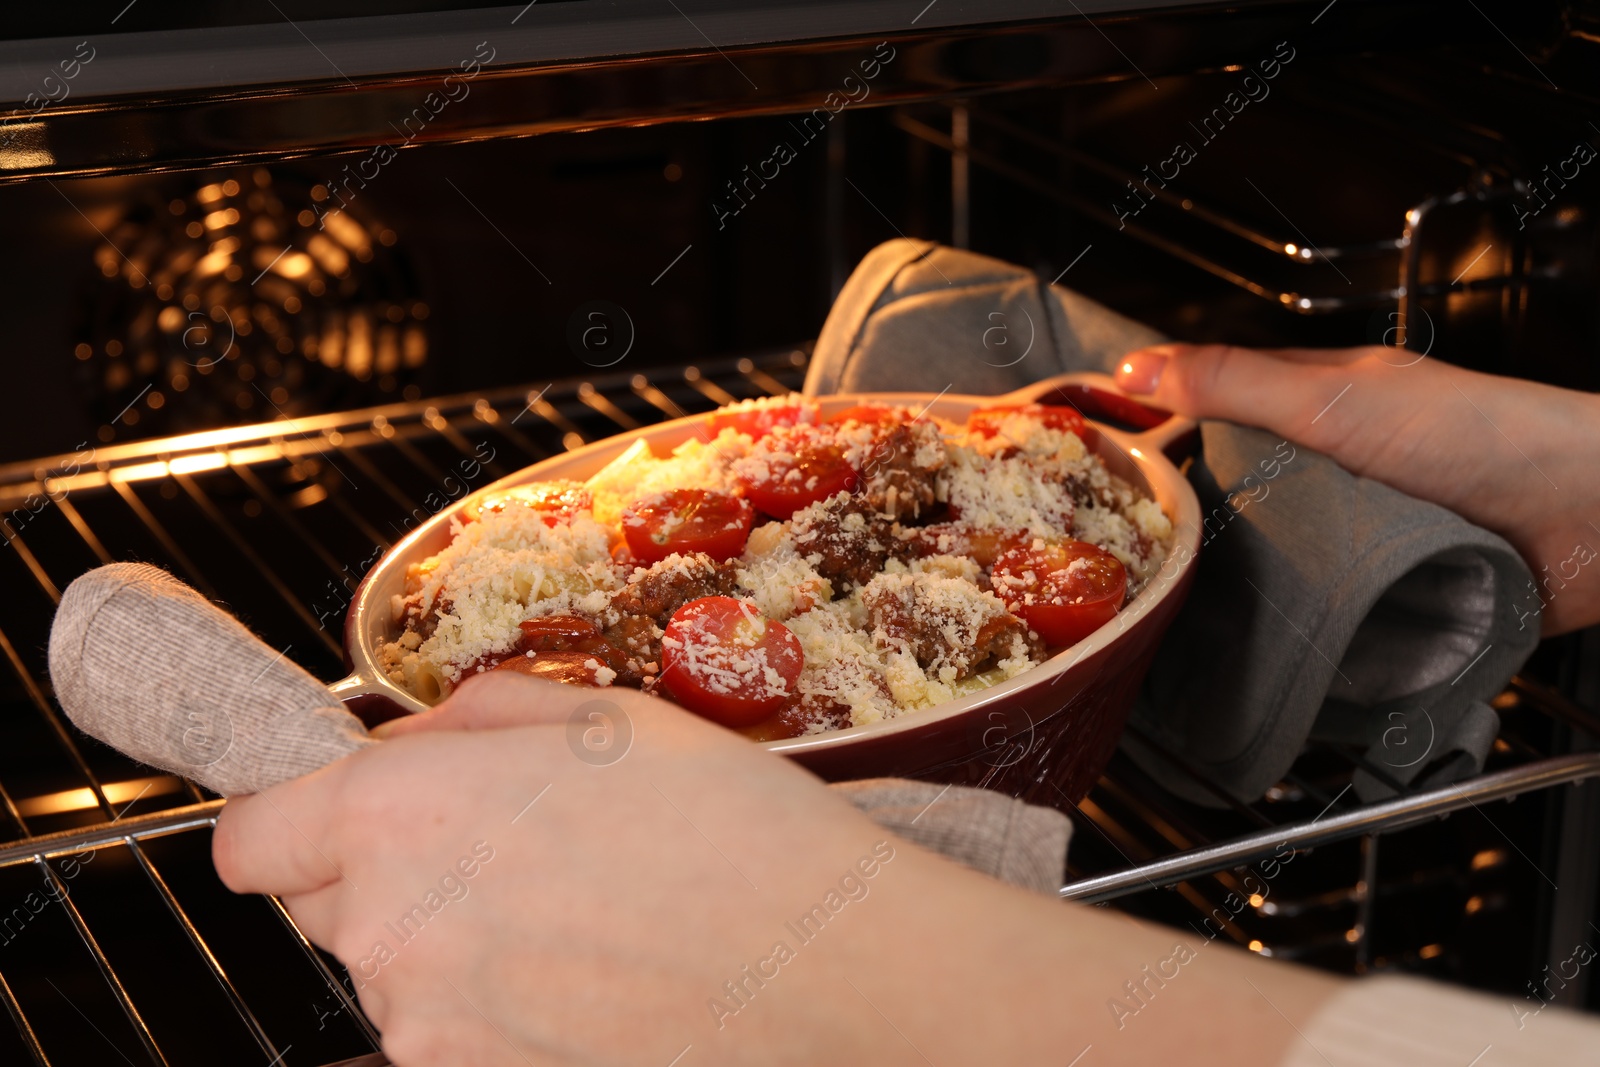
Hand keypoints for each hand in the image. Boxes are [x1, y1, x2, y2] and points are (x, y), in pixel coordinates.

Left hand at [214, 672, 1337, 1065]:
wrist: (826, 967)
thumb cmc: (732, 830)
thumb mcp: (603, 718)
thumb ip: (473, 718)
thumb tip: (419, 741)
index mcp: (400, 811)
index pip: (255, 842)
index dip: (300, 823)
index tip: (346, 822)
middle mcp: (388, 931)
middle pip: (330, 913)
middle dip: (393, 882)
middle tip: (510, 860)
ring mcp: (431, 1034)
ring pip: (400, 984)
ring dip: (459, 955)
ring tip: (582, 926)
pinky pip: (461, 1043)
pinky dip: (507, 1020)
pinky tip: (598, 986)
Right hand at [1117, 343, 1599, 633]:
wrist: (1594, 520)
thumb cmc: (1484, 433)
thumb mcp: (1336, 399)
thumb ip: (1236, 383)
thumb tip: (1133, 365)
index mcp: (1317, 409)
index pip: (1212, 417)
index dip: (1153, 440)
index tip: (1091, 475)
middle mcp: (1334, 473)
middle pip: (1235, 502)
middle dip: (1186, 533)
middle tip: (1119, 567)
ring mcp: (1361, 538)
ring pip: (1273, 567)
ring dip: (1238, 592)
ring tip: (1174, 618)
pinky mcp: (1391, 598)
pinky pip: (1321, 620)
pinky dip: (1294, 634)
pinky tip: (1257, 650)